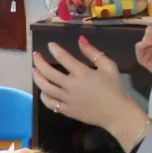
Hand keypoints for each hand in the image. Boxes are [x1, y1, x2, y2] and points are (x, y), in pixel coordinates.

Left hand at [33, 37, 150, 151]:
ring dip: (38, 78)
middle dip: (39, 62)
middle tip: (36, 55)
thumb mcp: (109, 66)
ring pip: (46, 88)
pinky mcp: (67, 111)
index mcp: (82, 73)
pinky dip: (44, 96)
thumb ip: (93, 53)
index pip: (63, 58)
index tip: (50, 45)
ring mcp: (67, 99)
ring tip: (34, 70)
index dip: (55, 50)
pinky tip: (42, 90)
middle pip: (49, 73)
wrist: (116, 113)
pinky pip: (50, 103)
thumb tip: (80, 39)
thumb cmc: (114, 88)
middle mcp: (71, 86)